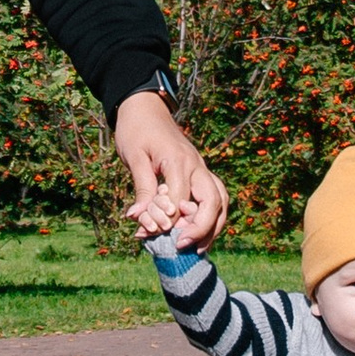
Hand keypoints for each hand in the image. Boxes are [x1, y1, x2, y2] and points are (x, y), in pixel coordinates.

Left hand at [113, 91, 226, 250]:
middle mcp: (196, 165)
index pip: (181, 199)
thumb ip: (141, 187)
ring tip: (198, 247)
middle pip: (213, 200)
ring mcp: (202, 168)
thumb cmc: (136, 131)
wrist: (146, 108)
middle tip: (183, 246)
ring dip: (213, 225)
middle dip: (202, 227)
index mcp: (178, 160)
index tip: (151, 235)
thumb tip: (137, 217)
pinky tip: (200, 234)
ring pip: (221, 199)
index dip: (169, 220)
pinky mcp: (201, 172)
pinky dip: (213, 217)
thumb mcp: (133, 157)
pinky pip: (216, 196)